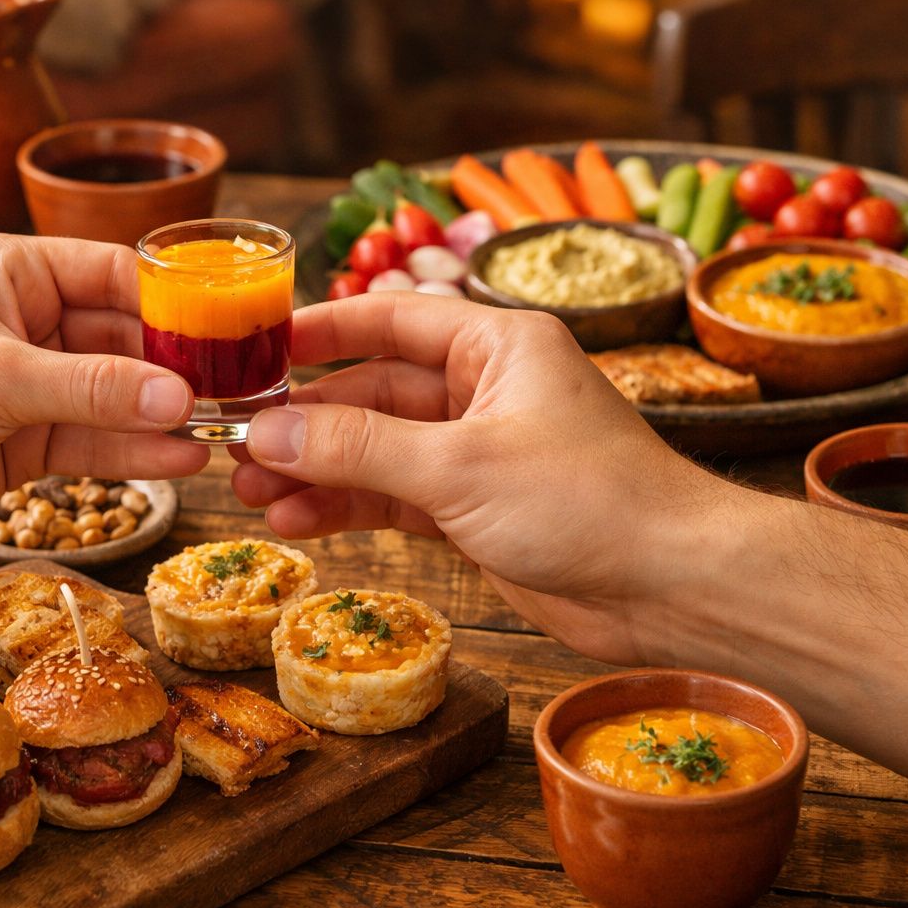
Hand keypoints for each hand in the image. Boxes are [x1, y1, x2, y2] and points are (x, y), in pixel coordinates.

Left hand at [0, 234, 208, 538]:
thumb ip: (92, 388)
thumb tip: (180, 398)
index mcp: (15, 271)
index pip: (115, 273)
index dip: (173, 303)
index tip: (227, 328)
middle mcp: (30, 319)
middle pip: (126, 338)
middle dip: (178, 367)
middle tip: (235, 390)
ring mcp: (32, 381)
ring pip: (117, 394)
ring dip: (164, 413)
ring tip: (222, 431)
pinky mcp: (29, 437)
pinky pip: (96, 439)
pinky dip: (136, 449)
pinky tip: (182, 458)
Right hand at [230, 294, 727, 665]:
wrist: (672, 588)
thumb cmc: (588, 500)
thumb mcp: (460, 465)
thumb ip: (358, 449)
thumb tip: (265, 433)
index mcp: (496, 345)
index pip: (390, 320)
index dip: (320, 330)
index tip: (254, 348)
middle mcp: (485, 389)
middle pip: (373, 391)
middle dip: (306, 421)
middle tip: (235, 444)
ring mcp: (479, 452)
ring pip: (377, 451)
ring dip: (317, 471)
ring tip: (249, 494)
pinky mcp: (476, 510)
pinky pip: (395, 497)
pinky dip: (349, 508)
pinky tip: (298, 520)